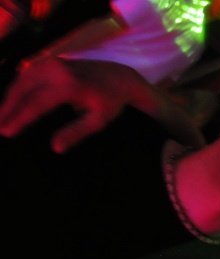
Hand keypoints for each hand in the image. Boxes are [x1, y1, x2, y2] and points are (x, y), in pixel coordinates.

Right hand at [0, 57, 142, 152]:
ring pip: (21, 81)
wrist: (120, 77)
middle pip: (23, 90)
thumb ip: (77, 132)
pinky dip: (17, 89)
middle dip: (7, 109)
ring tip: (1, 117)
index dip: (20, 119)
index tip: (7, 132)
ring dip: (9, 99)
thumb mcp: (99, 121)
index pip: (37, 103)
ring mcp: (52, 62)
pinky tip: (10, 103)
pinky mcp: (50, 61)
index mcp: (70, 85)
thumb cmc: (110, 102)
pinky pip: (27, 76)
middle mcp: (57, 70)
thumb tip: (55, 147)